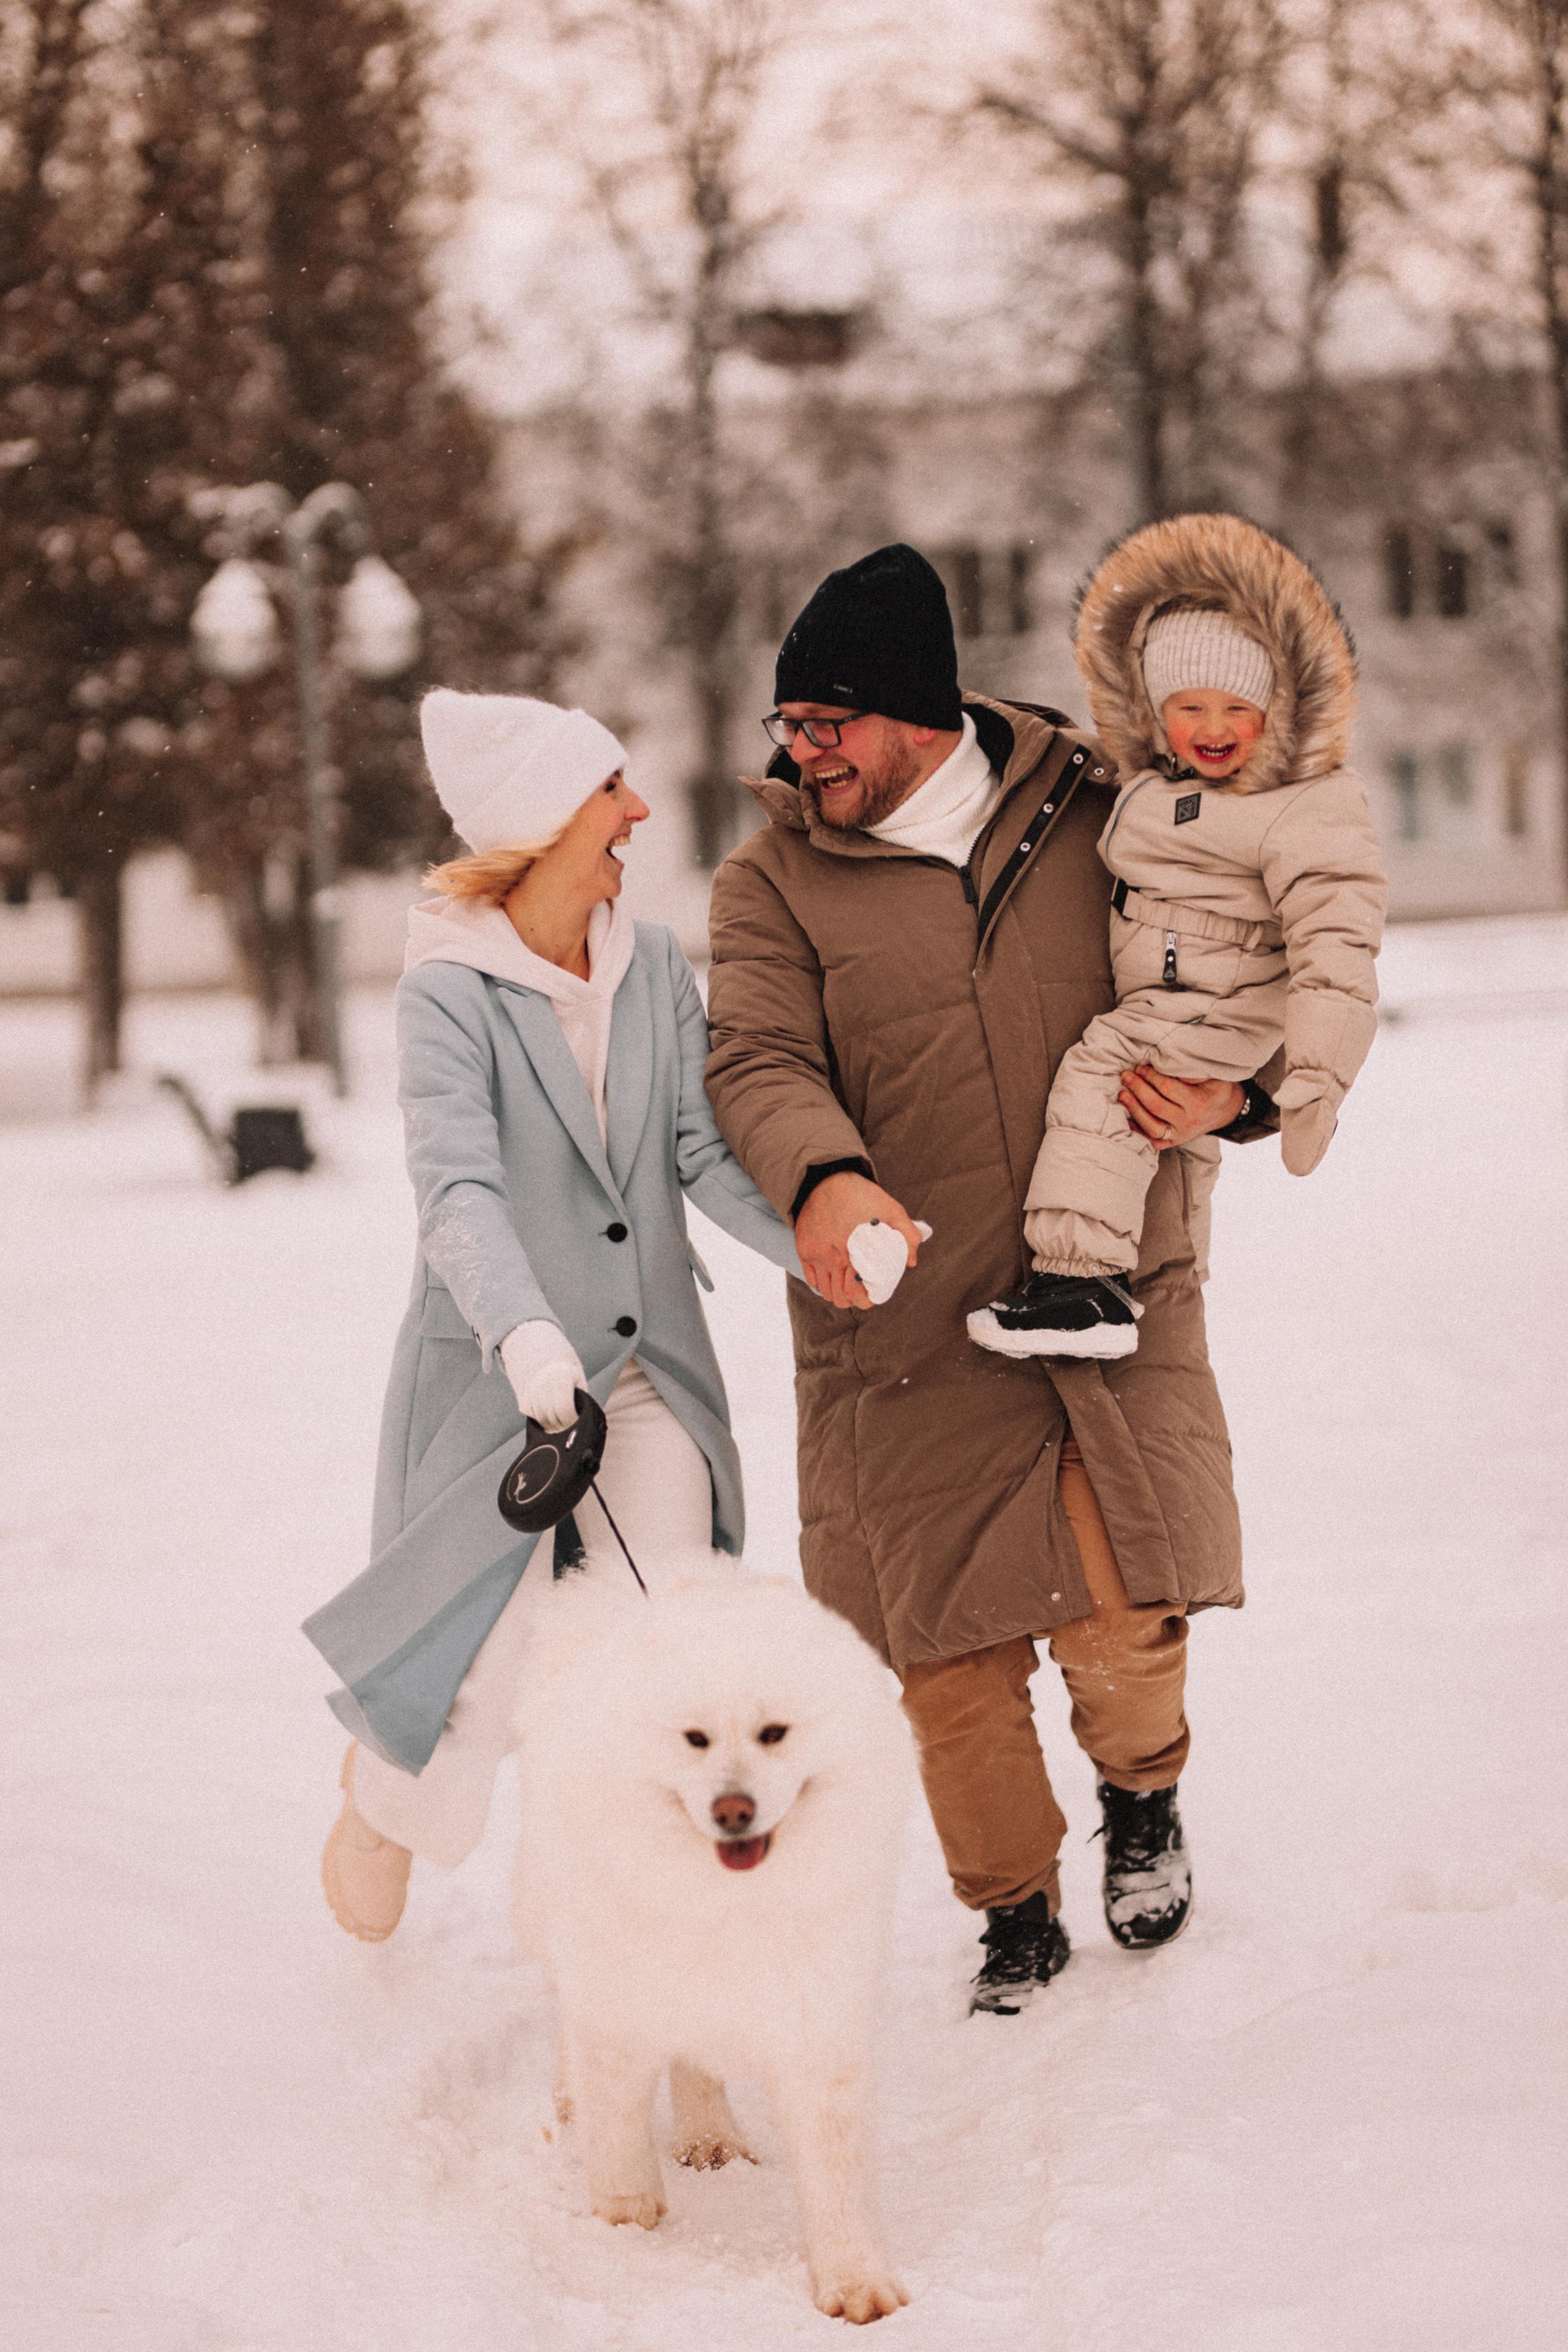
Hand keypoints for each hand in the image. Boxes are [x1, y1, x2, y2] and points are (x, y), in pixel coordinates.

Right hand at [500, 1320, 586, 1429]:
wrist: (538, 1354)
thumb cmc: (564, 1368)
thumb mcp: (577, 1376)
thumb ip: (581, 1394)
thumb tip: (585, 1415)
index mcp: (561, 1379)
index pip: (565, 1410)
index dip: (572, 1420)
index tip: (576, 1422)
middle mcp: (544, 1386)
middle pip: (553, 1417)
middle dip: (563, 1426)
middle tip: (569, 1427)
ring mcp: (532, 1393)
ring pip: (542, 1419)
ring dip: (552, 1425)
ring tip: (560, 1424)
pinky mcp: (523, 1399)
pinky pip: (533, 1416)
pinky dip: (541, 1419)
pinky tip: (548, 1415)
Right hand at [794, 1172, 923, 1308]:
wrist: (827, 1180)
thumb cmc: (862, 1195)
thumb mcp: (893, 1210)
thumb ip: (908, 1236)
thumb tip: (911, 1261)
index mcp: (857, 1251)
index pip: (856, 1293)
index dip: (866, 1301)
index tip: (873, 1296)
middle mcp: (834, 1257)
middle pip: (840, 1297)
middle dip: (854, 1301)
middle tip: (862, 1295)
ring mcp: (817, 1255)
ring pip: (826, 1292)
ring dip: (838, 1295)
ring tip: (847, 1287)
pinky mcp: (805, 1249)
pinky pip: (811, 1280)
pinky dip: (822, 1285)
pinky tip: (833, 1278)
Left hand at [1118, 1065, 1245, 1149]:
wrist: (1226, 1110)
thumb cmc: (1217, 1087)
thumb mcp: (1215, 1075)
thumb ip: (1196, 1070)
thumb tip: (1173, 1065)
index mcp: (1199, 1103)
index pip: (1168, 1088)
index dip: (1151, 1076)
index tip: (1141, 1067)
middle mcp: (1188, 1122)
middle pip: (1156, 1106)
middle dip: (1138, 1089)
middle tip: (1126, 1076)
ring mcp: (1180, 1135)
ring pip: (1152, 1127)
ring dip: (1134, 1110)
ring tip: (1122, 1095)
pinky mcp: (1173, 1142)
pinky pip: (1152, 1140)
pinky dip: (1137, 1130)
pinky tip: (1125, 1117)